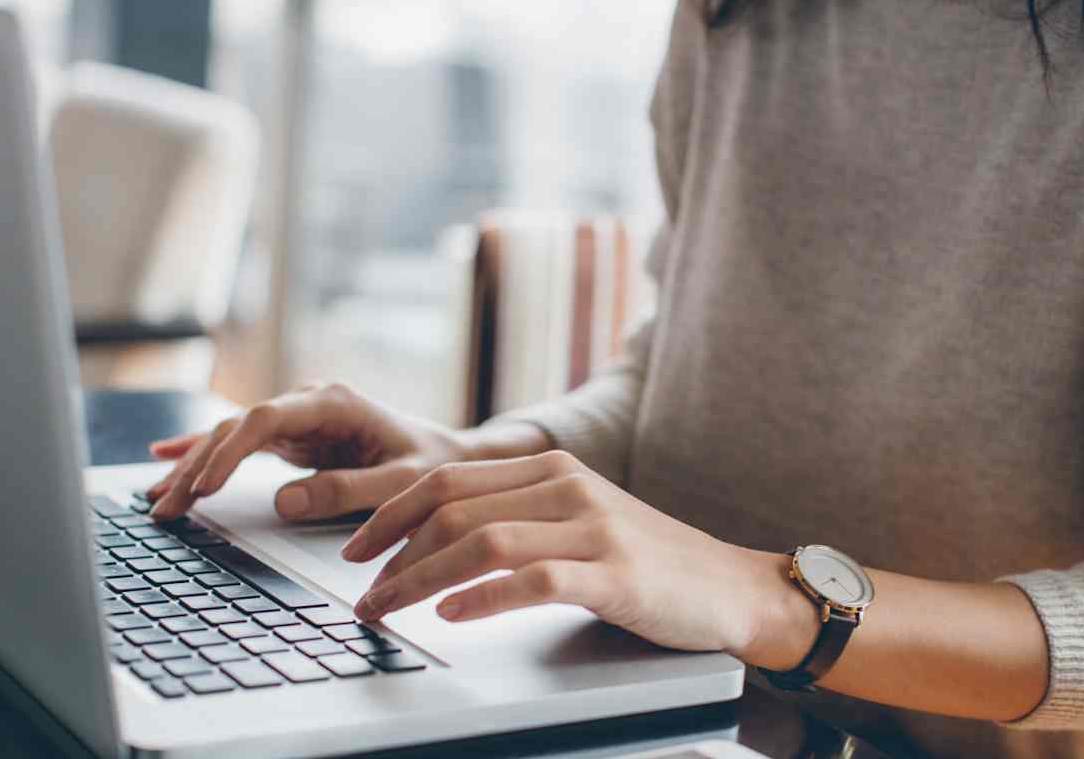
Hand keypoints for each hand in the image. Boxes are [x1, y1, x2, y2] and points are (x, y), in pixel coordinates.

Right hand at [145, 384, 476, 521]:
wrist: (449, 457)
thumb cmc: (431, 467)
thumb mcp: (400, 483)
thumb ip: (347, 491)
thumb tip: (284, 502)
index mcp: (334, 403)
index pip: (266, 419)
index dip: (229, 451)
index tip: (203, 486)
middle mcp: (309, 403)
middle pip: (237, 428)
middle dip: (197, 467)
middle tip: (166, 507)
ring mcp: (297, 418)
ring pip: (230, 436)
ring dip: (192, 467)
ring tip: (157, 501)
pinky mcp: (292, 437)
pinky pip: (239, 443)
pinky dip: (204, 453)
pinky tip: (164, 457)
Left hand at [342, 450, 808, 660]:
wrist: (728, 587)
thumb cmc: (645, 562)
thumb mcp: (578, 520)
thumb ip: (518, 516)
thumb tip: (434, 541)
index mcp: (551, 468)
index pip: (447, 479)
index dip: (390, 514)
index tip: (355, 551)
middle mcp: (567, 487)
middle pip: (453, 508)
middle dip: (392, 553)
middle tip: (362, 594)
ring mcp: (593, 528)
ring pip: (482, 542)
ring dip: (420, 579)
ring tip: (388, 609)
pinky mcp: (615, 574)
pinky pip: (533, 580)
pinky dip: (482, 597)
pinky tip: (451, 614)